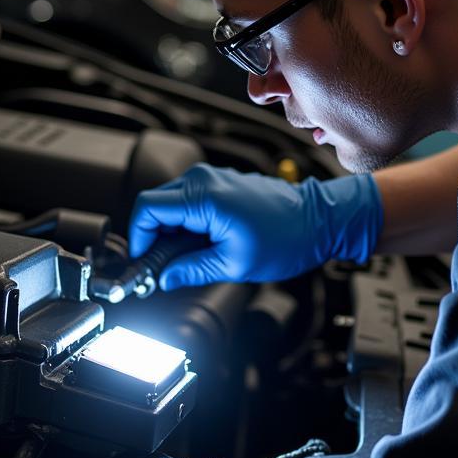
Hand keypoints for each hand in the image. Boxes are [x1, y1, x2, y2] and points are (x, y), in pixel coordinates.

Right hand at [128, 164, 383, 289]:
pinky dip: (184, 223)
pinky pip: (187, 200)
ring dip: (168, 232)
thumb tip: (162, 279)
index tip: (144, 263)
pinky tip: (197, 245)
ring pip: (169, 203)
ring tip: (183, 259)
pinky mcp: (219, 184)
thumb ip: (190, 270)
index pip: (147, 209)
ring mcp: (212, 178)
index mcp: (204, 197)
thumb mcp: (233, 265)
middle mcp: (204, 180)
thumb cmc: (286, 240)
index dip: (138, 239)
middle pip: (154, 205)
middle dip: (151, 238)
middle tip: (160, 268)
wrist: (318, 221)